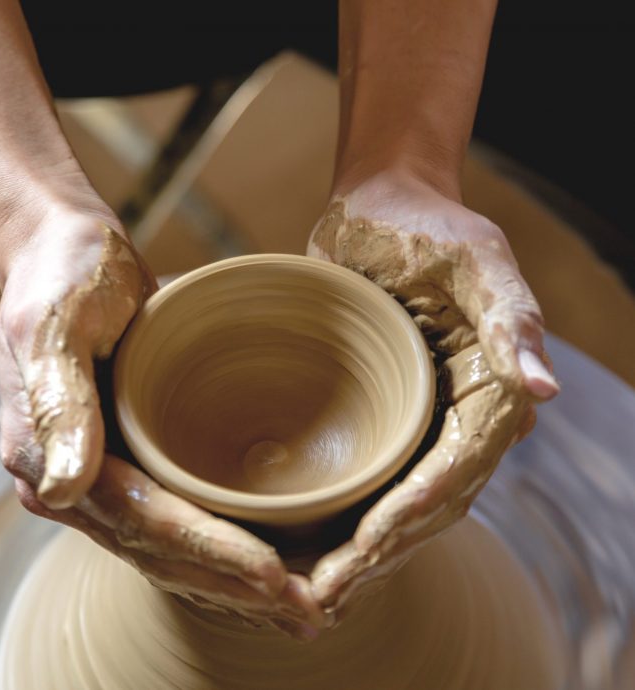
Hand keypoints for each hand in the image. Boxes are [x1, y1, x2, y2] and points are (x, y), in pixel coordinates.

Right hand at [0, 208, 322, 639]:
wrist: (67, 251)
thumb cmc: (62, 278)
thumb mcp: (53, 327)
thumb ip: (57, 405)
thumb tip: (58, 490)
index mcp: (53, 461)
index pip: (145, 523)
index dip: (210, 552)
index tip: (273, 574)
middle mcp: (79, 483)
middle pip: (165, 551)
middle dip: (235, 582)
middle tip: (309, 607)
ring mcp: (108, 475)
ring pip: (177, 546)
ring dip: (236, 576)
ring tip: (300, 600)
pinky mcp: (135, 458)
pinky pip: (182, 516)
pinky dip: (225, 542)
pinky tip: (267, 554)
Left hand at [306, 172, 557, 623]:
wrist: (382, 205)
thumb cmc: (428, 224)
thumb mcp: (474, 256)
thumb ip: (512, 316)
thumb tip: (543, 388)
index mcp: (490, 390)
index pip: (453, 474)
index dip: (410, 517)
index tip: (361, 553)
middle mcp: (459, 417)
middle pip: (424, 506)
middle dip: (376, 554)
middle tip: (314, 600)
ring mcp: (420, 421)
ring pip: (396, 505)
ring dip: (358, 552)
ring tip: (305, 592)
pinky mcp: (385, 415)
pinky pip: (370, 478)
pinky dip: (343, 516)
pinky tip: (306, 543)